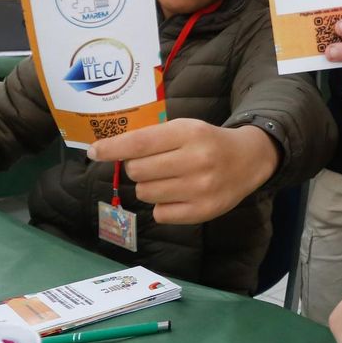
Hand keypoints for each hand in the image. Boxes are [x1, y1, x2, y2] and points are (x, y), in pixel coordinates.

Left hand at [87, 119, 278, 224]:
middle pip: (138, 170)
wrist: (248, 160)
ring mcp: (200, 188)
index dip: (112, 148)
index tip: (93, 152)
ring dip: (148, 187)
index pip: (140, 142)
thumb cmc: (207, 141)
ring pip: (146, 193)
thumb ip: (151, 138)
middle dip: (136, 168)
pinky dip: (162, 205)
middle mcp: (196, 160)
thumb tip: (107, 151)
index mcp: (189, 133)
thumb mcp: (184, 128)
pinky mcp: (203, 211)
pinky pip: (161, 214)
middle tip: (152, 164)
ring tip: (167, 179)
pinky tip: (178, 194)